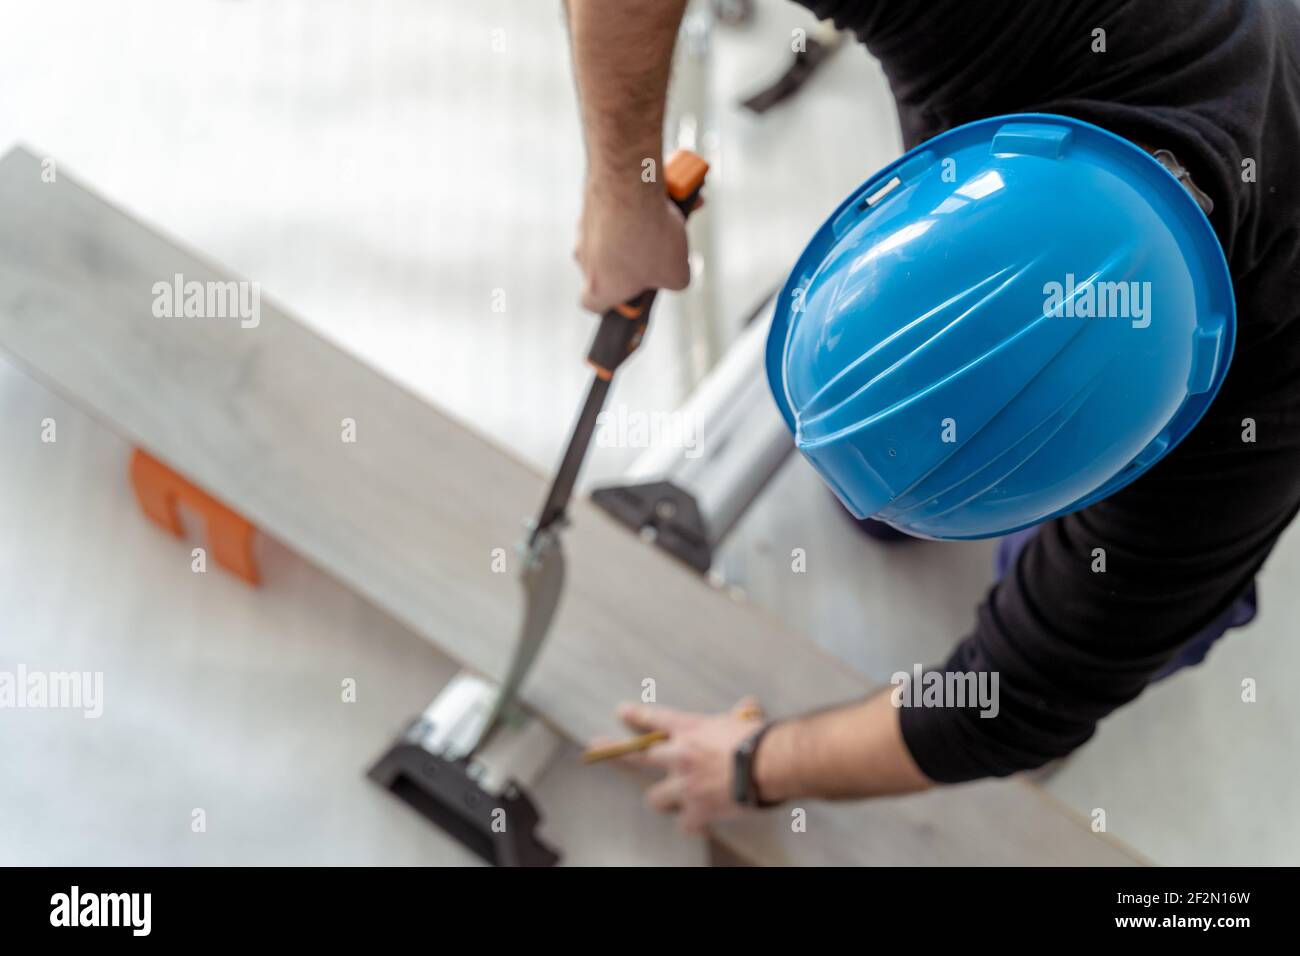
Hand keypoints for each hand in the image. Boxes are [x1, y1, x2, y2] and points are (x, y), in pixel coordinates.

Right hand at [573, 177, 689, 313]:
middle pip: (609, 265)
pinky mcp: (591, 199)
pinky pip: (618, 206)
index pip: (593, 304)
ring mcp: (585, 227)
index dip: (612, 301)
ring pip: (615, 232)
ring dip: (641, 227)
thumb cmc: (649, 238)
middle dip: (636, 258)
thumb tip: (674, 274)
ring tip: (673, 217)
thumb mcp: (677, 274)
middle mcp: (584, 258)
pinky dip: (638, 203)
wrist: (629, 186)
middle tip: (661, 251)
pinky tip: (667, 195)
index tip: (630, 294)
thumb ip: (674, 281)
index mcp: (600, 286)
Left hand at [590, 698, 763, 834]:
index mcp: (690, 729)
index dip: (637, 716)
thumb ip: (738, 715)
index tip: (621, 712)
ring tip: (669, 799)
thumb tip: (749, 704)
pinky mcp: (697, 809)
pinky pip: (685, 822)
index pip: (656, 720)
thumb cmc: (759, 738)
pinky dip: (693, 823)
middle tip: (594, 746)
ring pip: (656, 797)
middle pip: (638, 756)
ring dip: (663, 798)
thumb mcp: (743, 719)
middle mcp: (680, 755)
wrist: (769, 763)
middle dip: (613, 752)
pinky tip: (699, 822)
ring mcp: (684, 784)